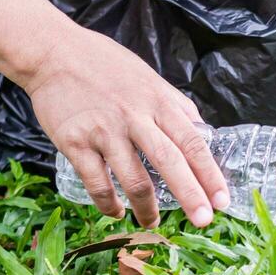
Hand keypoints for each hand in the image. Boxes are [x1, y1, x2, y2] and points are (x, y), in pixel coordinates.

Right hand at [23, 29, 229, 228]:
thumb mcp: (149, 79)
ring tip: (152, 222)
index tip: (222, 200)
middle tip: (203, 221)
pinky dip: (108, 203)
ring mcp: (105, 131)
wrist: (53, 52)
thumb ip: (174, 106)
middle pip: (170, 162)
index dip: (210, 174)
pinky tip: (115, 211)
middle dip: (190, 195)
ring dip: (146, 208)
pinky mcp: (75, 142)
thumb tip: (201, 132)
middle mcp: (135, 117)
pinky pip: (97, 183)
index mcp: (158, 102)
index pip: (193, 143)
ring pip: (134, 179)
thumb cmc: (105, 65)